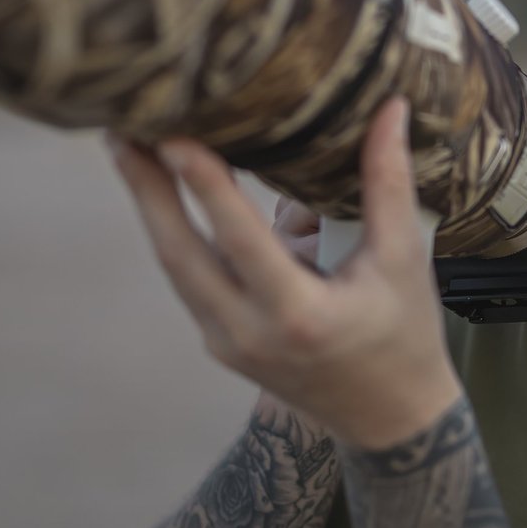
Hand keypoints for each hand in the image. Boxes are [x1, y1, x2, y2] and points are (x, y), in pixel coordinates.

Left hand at [107, 97, 461, 450]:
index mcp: (298, 316)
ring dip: (150, 207)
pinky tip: (161, 192)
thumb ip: (388, 183)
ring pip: (175, 267)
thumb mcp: (403, 259)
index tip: (172, 137)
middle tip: (122, 129)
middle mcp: (250, 334)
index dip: (204, 186)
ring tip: (129, 148)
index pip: (239, 240)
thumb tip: (390, 108)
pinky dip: (173, 233)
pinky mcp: (219, 344)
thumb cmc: (405, 335)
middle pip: (179, 255)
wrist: (390, 419)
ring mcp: (227, 343)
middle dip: (146, 189)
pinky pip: (188, 280)